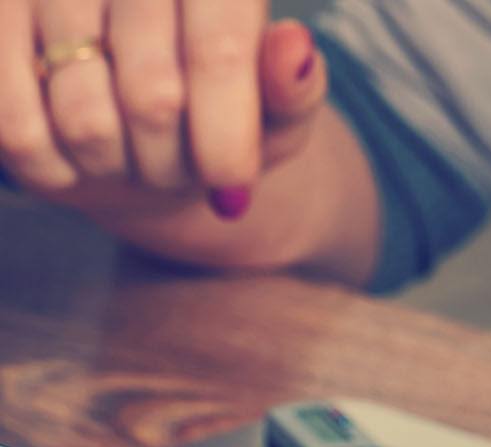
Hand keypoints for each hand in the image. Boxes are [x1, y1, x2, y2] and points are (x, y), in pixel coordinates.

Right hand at [0, 0, 325, 219]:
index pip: (218, 53)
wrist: (140, 118)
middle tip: (180, 168)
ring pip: (85, 120)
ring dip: (117, 168)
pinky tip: (77, 158)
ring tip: (132, 155)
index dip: (226, 135)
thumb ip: (294, 88)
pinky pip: (16, 127)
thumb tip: (294, 47)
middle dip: (174, 163)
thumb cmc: (222, 111)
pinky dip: (54, 168)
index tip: (232, 187)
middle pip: (153, 97)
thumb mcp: (277, 110)